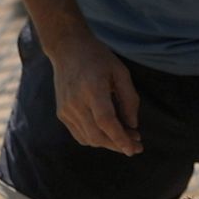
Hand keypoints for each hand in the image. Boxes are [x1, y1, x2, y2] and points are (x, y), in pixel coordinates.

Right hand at [46, 33, 141, 155]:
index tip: (133, 149)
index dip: (120, 138)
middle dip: (118, 145)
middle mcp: (76, 102)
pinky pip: (80, 135)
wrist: (67, 49)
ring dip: (109, 143)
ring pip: (89, 138)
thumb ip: (129, 99)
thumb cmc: (98, 58)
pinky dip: (96, 139)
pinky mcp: (62, 114)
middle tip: (136, 145)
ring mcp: (66, 110)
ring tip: (126, 138)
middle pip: (97, 135)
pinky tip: (109, 134)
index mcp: (92, 88)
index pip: (106, 121)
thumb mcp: (120, 72)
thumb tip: (133, 125)